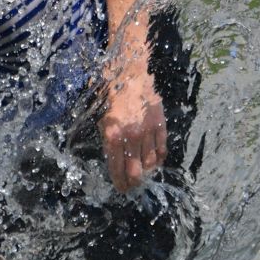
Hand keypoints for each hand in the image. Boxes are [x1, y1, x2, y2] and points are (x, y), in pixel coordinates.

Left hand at [101, 75, 167, 192]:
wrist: (128, 70)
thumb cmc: (108, 92)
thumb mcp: (98, 116)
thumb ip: (106, 139)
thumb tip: (113, 158)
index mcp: (112, 136)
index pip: (117, 169)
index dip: (119, 183)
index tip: (121, 189)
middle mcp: (131, 137)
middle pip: (137, 172)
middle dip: (133, 183)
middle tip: (131, 186)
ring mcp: (148, 131)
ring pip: (151, 163)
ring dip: (147, 172)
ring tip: (143, 174)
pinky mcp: (160, 123)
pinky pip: (162, 148)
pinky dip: (159, 158)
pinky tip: (155, 161)